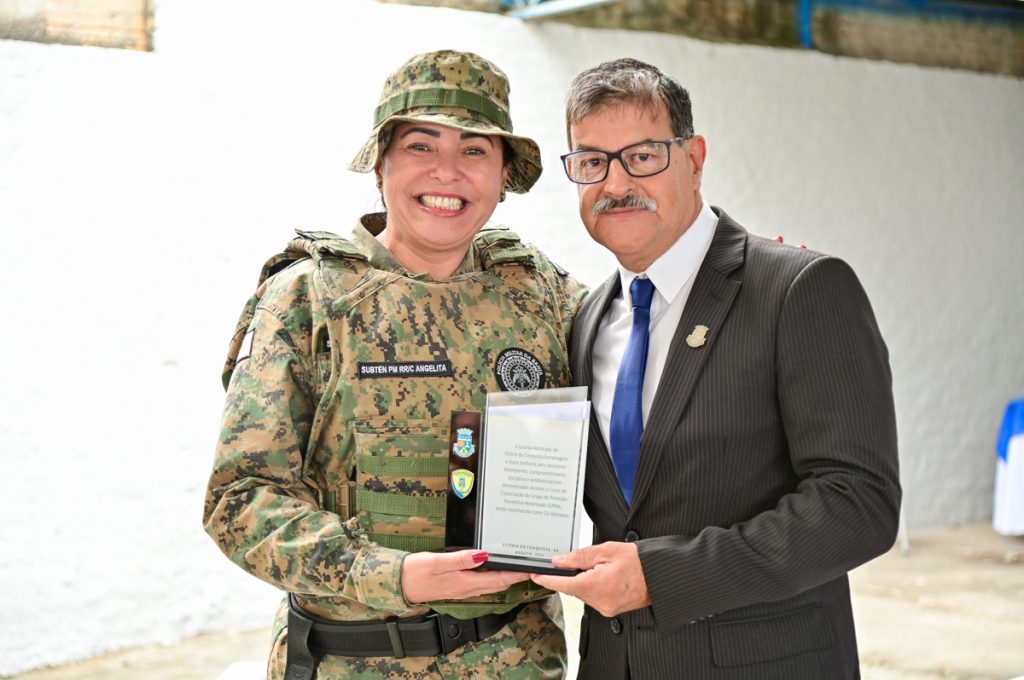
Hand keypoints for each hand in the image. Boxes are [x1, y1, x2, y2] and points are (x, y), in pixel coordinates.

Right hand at [401, 550, 529, 603]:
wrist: (398, 585)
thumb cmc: (415, 572)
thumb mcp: (436, 562)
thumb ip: (460, 559)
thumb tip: (483, 555)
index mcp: (465, 583)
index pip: (498, 579)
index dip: (516, 574)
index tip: (530, 568)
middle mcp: (466, 589)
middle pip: (498, 584)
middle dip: (515, 576)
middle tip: (530, 566)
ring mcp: (462, 589)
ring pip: (490, 585)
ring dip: (505, 577)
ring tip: (517, 567)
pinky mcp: (456, 587)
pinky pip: (481, 583)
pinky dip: (492, 577)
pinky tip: (493, 569)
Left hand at [530, 542, 650, 616]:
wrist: (660, 576)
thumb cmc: (639, 561)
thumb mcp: (606, 550)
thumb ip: (579, 556)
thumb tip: (559, 561)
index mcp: (597, 586)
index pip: (563, 584)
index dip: (547, 579)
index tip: (535, 575)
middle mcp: (600, 602)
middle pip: (573, 589)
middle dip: (572, 575)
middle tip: (583, 561)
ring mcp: (606, 609)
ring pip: (583, 594)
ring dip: (584, 581)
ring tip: (601, 567)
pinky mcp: (611, 611)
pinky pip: (593, 598)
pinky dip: (593, 587)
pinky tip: (604, 577)